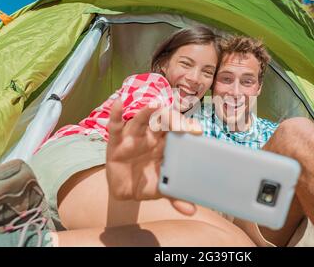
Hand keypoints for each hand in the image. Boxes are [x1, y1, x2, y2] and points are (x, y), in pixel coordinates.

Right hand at [106, 98, 199, 214]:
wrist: (125, 190)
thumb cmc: (147, 182)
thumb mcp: (162, 189)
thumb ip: (176, 196)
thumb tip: (191, 211)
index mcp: (166, 144)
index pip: (179, 130)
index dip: (188, 127)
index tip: (197, 130)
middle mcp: (152, 136)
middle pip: (163, 121)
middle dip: (171, 119)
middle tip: (179, 123)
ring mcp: (134, 137)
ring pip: (142, 120)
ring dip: (148, 111)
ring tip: (154, 104)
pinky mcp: (117, 142)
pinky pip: (116, 126)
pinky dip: (116, 114)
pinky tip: (118, 103)